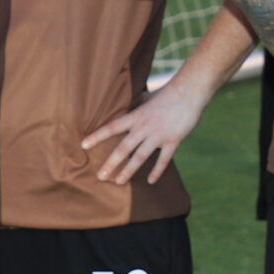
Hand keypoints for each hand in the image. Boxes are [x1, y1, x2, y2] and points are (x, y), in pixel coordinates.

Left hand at [84, 76, 205, 184]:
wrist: (190, 91)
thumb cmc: (169, 92)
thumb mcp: (149, 97)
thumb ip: (139, 104)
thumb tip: (132, 101)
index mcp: (136, 115)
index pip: (112, 127)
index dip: (97, 136)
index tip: (83, 145)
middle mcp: (144, 127)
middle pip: (124, 148)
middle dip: (111, 163)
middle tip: (100, 176)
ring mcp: (158, 135)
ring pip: (140, 157)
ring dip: (128, 170)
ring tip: (118, 181)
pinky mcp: (173, 140)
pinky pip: (163, 160)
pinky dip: (157, 171)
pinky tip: (150, 181)